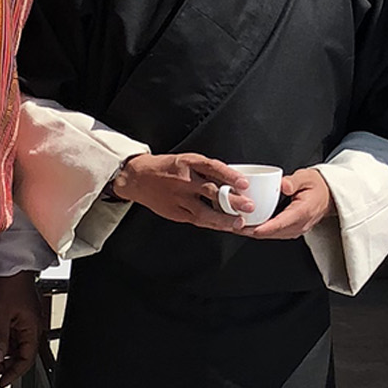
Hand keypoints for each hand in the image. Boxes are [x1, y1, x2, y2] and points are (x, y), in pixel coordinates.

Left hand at [0, 272, 48, 387]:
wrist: (11, 263)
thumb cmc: (10, 282)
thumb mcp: (1, 314)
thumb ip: (0, 338)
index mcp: (32, 328)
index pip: (26, 360)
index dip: (13, 374)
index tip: (1, 382)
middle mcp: (31, 327)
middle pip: (21, 355)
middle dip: (5, 363)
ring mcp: (24, 321)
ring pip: (14, 345)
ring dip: (1, 351)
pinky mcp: (17, 315)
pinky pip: (10, 334)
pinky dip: (1, 340)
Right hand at [111, 153, 252, 233]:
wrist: (138, 178)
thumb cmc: (166, 168)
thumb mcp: (186, 161)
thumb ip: (206, 170)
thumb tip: (232, 179)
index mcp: (187, 163)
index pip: (212, 168)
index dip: (229, 175)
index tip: (244, 183)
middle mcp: (184, 180)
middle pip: (211, 191)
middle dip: (232, 201)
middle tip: (249, 206)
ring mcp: (179, 198)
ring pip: (205, 211)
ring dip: (224, 218)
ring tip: (239, 223)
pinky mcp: (176, 213)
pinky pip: (197, 220)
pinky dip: (212, 224)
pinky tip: (224, 226)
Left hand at [241, 167, 333, 239]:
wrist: (327, 197)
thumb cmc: (316, 186)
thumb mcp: (307, 177)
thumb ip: (294, 181)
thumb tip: (282, 185)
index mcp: (303, 212)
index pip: (282, 223)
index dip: (265, 227)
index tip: (251, 228)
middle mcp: (299, 225)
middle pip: (272, 232)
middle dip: (252, 230)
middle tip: (234, 225)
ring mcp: (295, 230)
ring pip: (271, 235)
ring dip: (254, 232)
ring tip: (236, 225)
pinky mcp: (290, 231)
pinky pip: (273, 233)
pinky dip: (260, 230)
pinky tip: (247, 225)